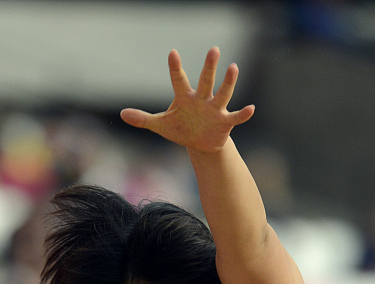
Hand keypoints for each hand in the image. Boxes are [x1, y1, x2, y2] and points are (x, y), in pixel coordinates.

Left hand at [120, 48, 254, 153]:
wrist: (200, 143)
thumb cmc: (181, 129)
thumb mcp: (161, 126)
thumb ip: (143, 119)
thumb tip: (122, 113)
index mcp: (185, 98)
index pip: (178, 80)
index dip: (175, 68)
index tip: (172, 54)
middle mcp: (202, 99)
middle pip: (206, 81)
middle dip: (209, 67)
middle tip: (214, 49)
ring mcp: (215, 109)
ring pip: (222, 94)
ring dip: (228, 83)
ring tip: (234, 67)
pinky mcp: (225, 122)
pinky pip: (236, 117)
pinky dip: (243, 114)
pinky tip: (251, 108)